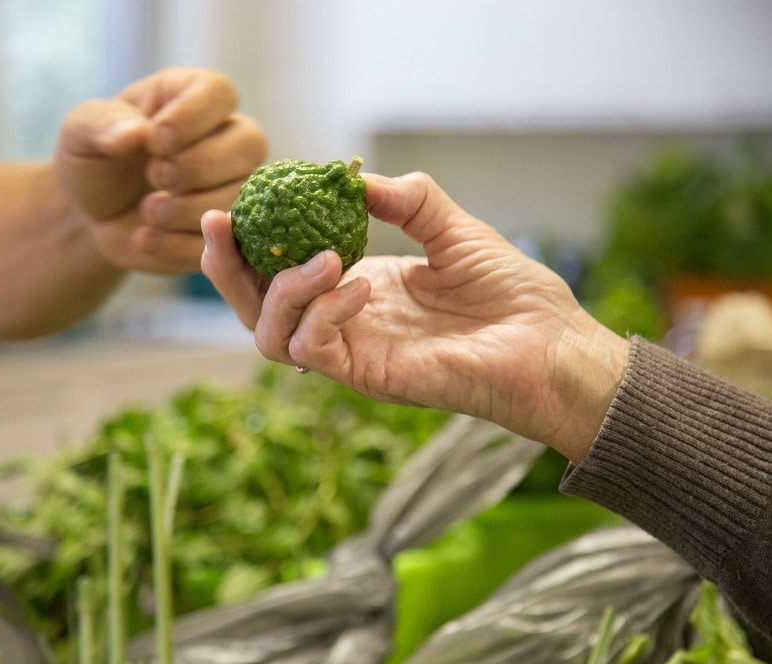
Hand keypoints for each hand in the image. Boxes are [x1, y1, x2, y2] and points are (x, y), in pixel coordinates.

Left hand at [56, 67, 266, 273]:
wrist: (92, 215)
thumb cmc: (93, 160)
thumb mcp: (81, 133)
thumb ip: (101, 125)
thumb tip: (133, 133)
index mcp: (190, 97)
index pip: (219, 93)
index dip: (194, 116)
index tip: (155, 140)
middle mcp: (224, 136)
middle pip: (249, 142)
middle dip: (198, 166)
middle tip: (154, 176)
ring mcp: (232, 185)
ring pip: (241, 196)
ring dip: (189, 209)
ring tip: (147, 212)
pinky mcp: (226, 231)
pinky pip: (225, 242)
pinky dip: (180, 245)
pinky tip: (146, 239)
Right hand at [201, 171, 629, 459]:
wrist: (551, 343)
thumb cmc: (512, 294)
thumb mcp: (453, 229)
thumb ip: (407, 201)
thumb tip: (355, 179)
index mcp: (357, 287)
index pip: (279, 270)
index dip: (247, 240)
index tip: (235, 201)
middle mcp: (344, 321)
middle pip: (255, 306)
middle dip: (226, 268)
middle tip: (221, 224)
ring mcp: (352, 352)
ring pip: (271, 335)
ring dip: (279, 291)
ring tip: (325, 258)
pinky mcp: (366, 376)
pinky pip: (314, 350)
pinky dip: (323, 314)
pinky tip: (360, 285)